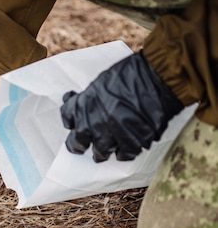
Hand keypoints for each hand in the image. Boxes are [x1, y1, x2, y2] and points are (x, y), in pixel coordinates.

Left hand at [61, 51, 183, 162]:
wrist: (160, 76)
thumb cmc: (133, 73)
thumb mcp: (102, 81)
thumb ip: (89, 97)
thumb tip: (79, 101)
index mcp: (84, 103)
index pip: (67, 118)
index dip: (71, 121)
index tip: (74, 124)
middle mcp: (93, 121)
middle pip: (77, 142)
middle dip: (79, 144)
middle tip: (83, 145)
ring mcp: (112, 133)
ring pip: (100, 152)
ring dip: (101, 152)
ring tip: (104, 151)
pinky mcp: (132, 142)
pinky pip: (123, 154)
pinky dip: (124, 153)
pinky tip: (125, 149)